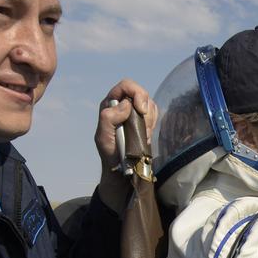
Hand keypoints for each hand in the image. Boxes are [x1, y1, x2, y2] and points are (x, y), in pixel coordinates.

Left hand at [94, 78, 156, 213]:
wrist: (121, 171)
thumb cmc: (109, 154)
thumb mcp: (103, 137)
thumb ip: (108, 118)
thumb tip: (126, 105)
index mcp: (110, 105)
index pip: (125, 86)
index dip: (136, 93)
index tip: (141, 110)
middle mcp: (122, 106)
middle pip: (141, 93)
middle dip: (146, 110)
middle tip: (144, 128)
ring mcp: (134, 114)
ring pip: (150, 104)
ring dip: (150, 120)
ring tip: (143, 135)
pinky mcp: (144, 122)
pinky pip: (154, 115)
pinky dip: (153, 125)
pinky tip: (146, 137)